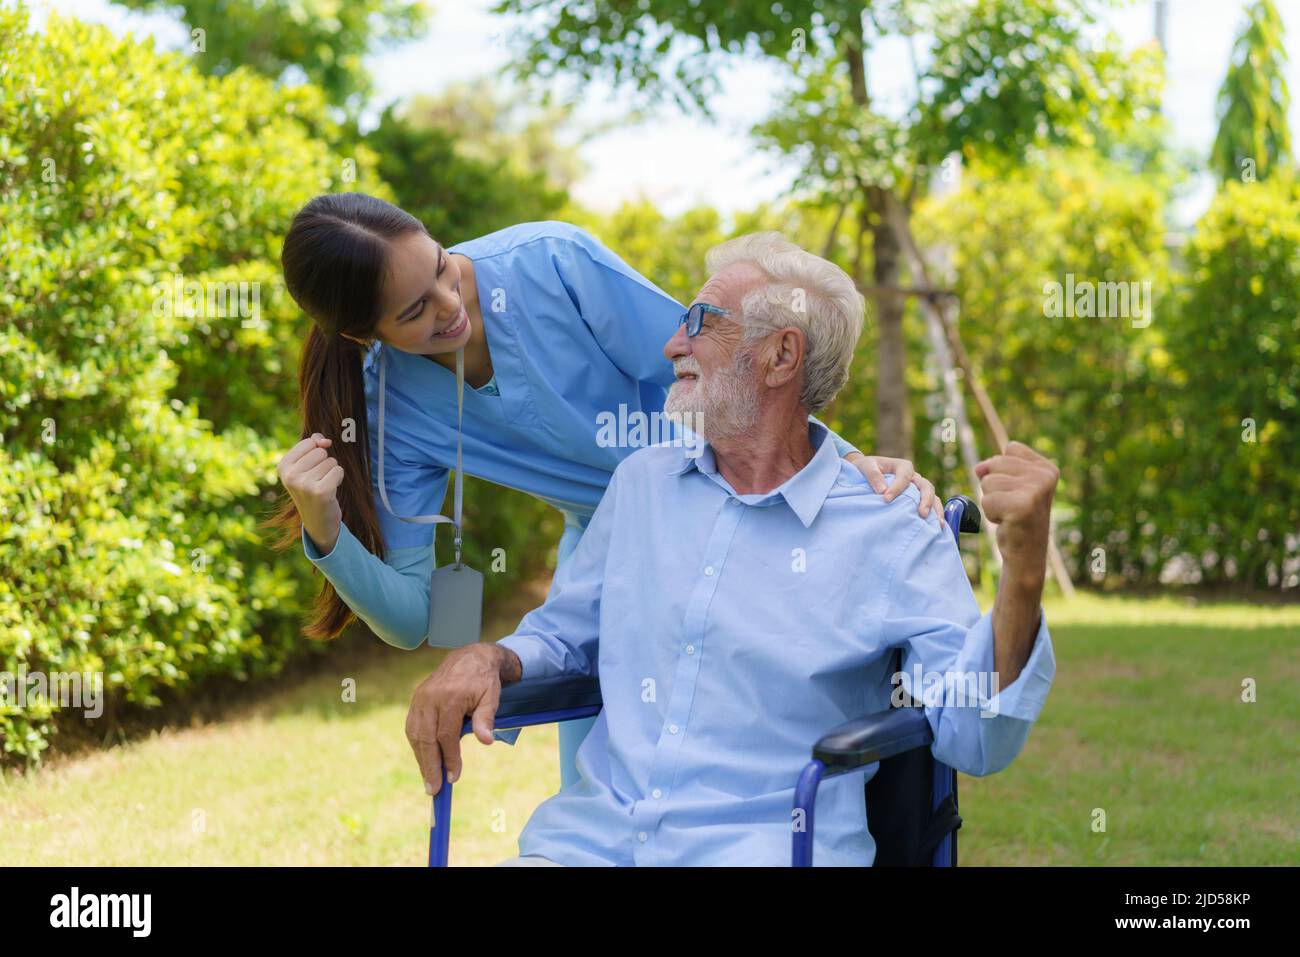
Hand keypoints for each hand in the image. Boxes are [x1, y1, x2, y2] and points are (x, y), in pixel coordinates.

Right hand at [276, 433, 343, 553]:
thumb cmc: (312, 489)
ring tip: (323, 486)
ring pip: (331, 461)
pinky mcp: (321, 492)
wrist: (318, 521)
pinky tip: (331, 491)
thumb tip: (324, 440)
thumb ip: (313, 445)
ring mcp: (304, 485)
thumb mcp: (306, 466)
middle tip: (318, 481)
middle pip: (321, 452)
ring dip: (332, 472)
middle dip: (324, 464)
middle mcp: (290, 476)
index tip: (311, 469)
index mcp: (282, 467)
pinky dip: (339, 478)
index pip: (308, 443)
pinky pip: (338, 470)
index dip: (316, 452)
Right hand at [405, 644, 516, 795]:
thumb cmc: (484, 681)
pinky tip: (424, 759)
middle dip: (429, 766)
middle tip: (434, 789)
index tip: (454, 778)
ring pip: (416, 734)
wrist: (471, 657)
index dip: (449, 758)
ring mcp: (421, 698)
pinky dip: (417, 745)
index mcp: (451, 697)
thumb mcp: (491, 698)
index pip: (446, 736)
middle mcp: (431, 697)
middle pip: (426, 738)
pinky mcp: (416, 699)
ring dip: (421, 759)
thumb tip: (487, 741)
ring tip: (428, 779)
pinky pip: (412, 726)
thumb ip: (486, 719)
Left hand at [848, 453, 939, 522]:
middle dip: (926, 500)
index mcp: (902, 466)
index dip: (897, 488)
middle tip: (921, 514)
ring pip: (932, 495)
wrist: (866, 471)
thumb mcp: (866, 466)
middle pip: (925, 486)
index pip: (904, 476)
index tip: (886, 499)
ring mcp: (917, 487)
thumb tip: (882, 490)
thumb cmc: (867, 467)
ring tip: (938, 524)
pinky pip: (930, 504)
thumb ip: (873, 475)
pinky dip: (935, 514)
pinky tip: (937, 527)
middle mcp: (913, 476)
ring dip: (935, 509)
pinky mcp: (917, 498)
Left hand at [974, 441, 1059, 579]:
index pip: (1011, 448)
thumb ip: (994, 468)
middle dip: (995, 486)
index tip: (1018, 491)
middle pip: (995, 463)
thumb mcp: (1010, 485)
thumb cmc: (1016, 516)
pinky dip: (990, 513)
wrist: (1026, 553)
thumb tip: (979, 468)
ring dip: (992, 500)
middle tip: (1012, 505)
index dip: (1004, 470)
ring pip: (988, 482)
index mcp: (1047, 468)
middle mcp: (1045, 477)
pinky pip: (986, 500)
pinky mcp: (1022, 506)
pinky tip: (1007, 522)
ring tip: (1009, 513)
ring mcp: (1036, 490)